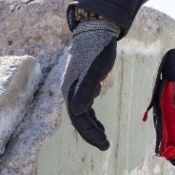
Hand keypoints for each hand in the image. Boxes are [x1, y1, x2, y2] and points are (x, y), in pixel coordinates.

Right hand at [61, 18, 122, 150]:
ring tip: (103, 138)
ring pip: (81, 112)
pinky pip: (84, 104)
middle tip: (105, 146)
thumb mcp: (96, 69)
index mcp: (70, 89)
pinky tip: (98, 120)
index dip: (89, 132)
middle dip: (90, 133)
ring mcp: (75, 86)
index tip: (104, 143)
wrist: (95, 29)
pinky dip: (91, 115)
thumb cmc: (97, 49)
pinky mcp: (82, 82)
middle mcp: (69, 90)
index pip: (78, 118)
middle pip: (78, 118)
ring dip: (91, 126)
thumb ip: (87, 89)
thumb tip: (80, 112)